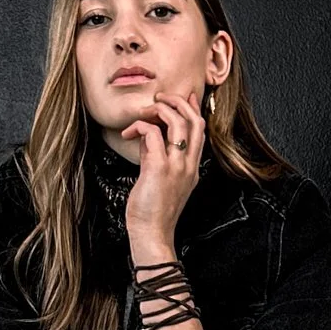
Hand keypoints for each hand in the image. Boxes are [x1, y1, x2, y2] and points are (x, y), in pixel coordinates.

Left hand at [123, 93, 207, 256]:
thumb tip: (147, 134)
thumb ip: (156, 155)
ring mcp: (176, 166)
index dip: (194, 109)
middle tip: (161, 97)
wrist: (152, 234)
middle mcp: (188, 164)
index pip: (200, 130)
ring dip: (160, 109)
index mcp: (191, 167)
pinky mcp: (159, 169)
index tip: (186, 96)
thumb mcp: (159, 178)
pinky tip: (129, 132)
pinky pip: (154, 134)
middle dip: (179, 102)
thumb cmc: (153, 210)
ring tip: (144, 111)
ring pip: (178, 123)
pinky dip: (141, 126)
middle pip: (195, 121)